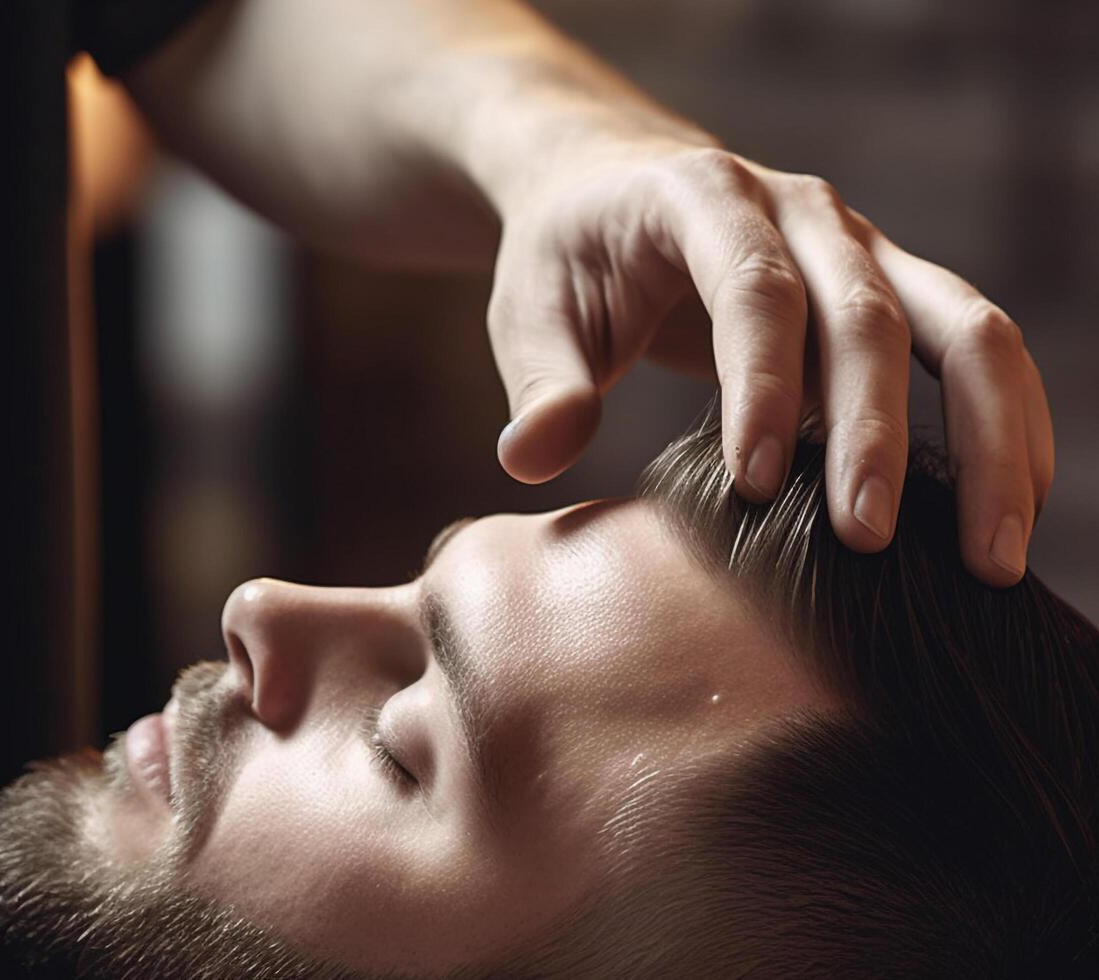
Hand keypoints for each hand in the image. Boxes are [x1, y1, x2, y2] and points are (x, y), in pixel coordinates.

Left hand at [485, 140, 1051, 586]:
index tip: (754, 484)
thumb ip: (537, 385)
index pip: (751, 287)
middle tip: (867, 540)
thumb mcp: (527, 311)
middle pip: (866, 314)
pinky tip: (1008, 515)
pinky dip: (1005, 427)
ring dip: (988, 439)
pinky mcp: (896, 288)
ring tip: (991, 556)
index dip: (761, 384)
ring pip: (961, 328)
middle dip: (874, 433)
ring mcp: (863, 246)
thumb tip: (531, 458)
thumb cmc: (569, 258)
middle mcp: (802, 210)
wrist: (612, 186)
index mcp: (702, 197)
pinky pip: (975, 349)